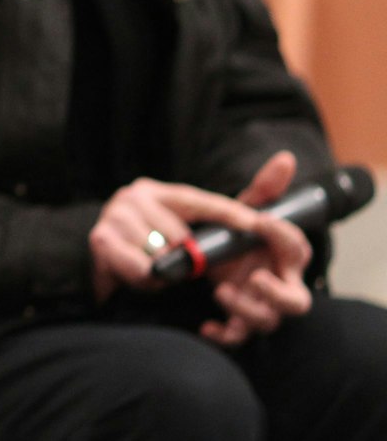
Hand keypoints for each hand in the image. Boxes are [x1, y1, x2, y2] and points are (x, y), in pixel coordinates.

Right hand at [87, 171, 278, 301]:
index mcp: (158, 191)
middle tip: (181, 266)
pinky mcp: (100, 239)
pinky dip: (146, 278)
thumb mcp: (187, 229)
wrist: (102, 268)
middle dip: (186, 257)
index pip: (200, 201)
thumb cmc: (151, 249)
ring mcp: (115, 215)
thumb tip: (286, 159)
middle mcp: (135, 195)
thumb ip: (232, 208)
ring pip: (161, 251)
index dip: (228, 213)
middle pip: (181, 234)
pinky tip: (143, 276)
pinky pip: (140, 266)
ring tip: (158, 271)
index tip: (254, 224)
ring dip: (165, 271)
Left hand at [200, 151, 312, 346]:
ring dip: (246, 309)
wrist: (199, 254)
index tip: (260, 220)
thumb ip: (264, 189)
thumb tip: (285, 159)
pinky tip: (206, 326)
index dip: (283, 235)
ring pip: (266, 321)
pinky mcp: (235, 320)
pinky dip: (224, 335)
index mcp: (282, 257)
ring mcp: (257, 304)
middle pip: (297, 302)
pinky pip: (236, 337)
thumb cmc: (231, 234)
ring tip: (220, 290)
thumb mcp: (242, 209)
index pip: (297, 249)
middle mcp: (275, 283)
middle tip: (255, 277)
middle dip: (279, 293)